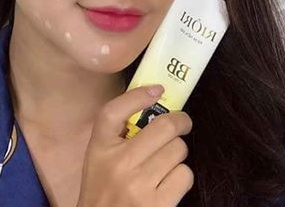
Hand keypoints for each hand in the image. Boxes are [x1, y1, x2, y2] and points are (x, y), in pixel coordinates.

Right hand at [76, 85, 193, 206]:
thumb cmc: (103, 186)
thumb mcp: (99, 155)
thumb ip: (118, 131)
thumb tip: (154, 99)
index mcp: (100, 147)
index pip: (114, 111)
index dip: (139, 96)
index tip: (158, 90)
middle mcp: (119, 163)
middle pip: (164, 127)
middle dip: (179, 122)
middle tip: (181, 123)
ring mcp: (139, 185)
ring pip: (178, 150)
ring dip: (178, 152)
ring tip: (167, 159)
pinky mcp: (159, 205)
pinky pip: (185, 175)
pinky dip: (181, 175)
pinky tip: (168, 180)